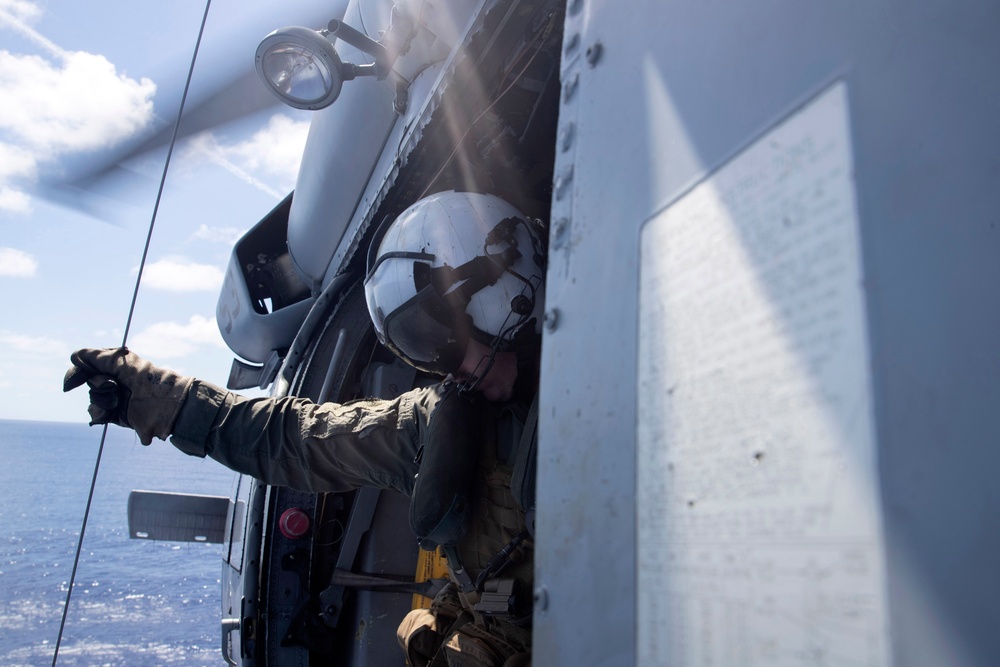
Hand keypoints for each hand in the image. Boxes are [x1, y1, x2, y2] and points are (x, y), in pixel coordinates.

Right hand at [63, 347, 193, 444]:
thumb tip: (74, 356)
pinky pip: (97, 415)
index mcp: (118, 367)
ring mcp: (117, 398)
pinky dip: (100, 413)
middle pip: (90, 383)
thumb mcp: (119, 361)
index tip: (71, 382)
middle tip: (114, 385)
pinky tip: (111, 411)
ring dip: (101, 399)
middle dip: (99, 383)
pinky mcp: (118, 415)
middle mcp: (117, 382)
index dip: (79, 373)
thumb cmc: (145, 378)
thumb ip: (95, 357)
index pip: (91, 367)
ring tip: (119, 399)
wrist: (163, 403)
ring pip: (93, 399)